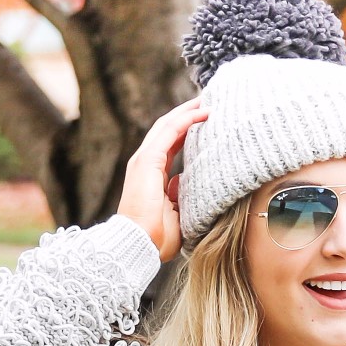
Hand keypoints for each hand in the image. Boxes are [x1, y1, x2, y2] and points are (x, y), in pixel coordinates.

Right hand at [117, 97, 206, 261]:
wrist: (138, 244)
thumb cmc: (156, 238)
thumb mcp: (175, 214)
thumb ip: (179, 197)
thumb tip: (184, 183)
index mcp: (151, 175)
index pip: (169, 145)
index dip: (186, 131)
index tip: (205, 121)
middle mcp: (145, 163)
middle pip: (167, 130)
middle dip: (186, 115)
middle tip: (207, 102)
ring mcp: (144, 160)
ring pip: (168, 125)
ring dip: (187, 111)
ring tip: (207, 101)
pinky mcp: (147, 160)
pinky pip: (169, 131)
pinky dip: (186, 119)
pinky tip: (203, 112)